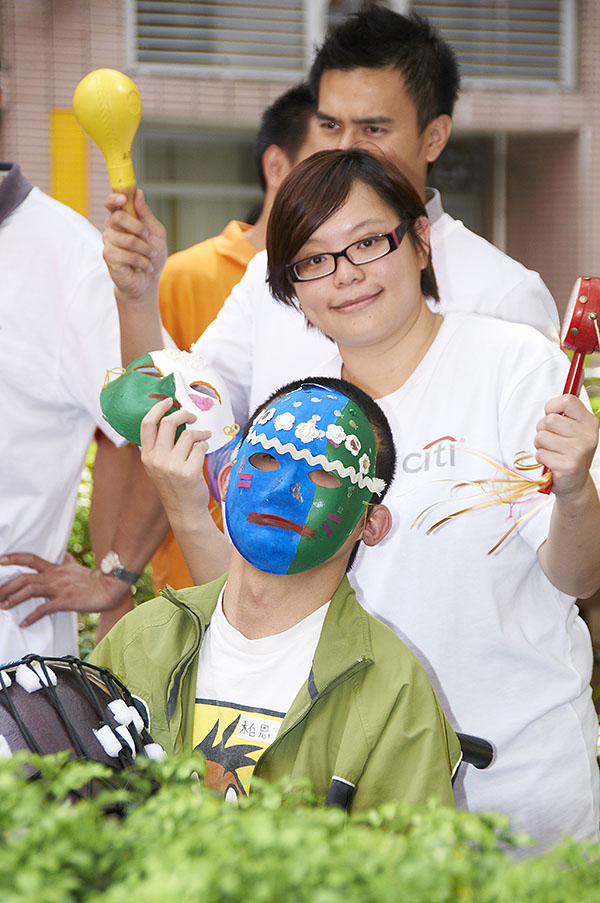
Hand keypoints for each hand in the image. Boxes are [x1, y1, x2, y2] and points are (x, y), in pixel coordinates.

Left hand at [0, 552, 130, 627]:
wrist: (110, 586)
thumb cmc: (95, 579)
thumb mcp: (78, 567)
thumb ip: (68, 562)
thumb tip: (65, 555)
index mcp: (56, 568)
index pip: (30, 559)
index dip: (13, 558)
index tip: (0, 560)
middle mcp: (54, 576)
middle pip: (24, 577)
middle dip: (6, 586)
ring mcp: (58, 588)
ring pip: (30, 589)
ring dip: (14, 598)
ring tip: (3, 606)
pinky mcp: (65, 600)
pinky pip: (44, 608)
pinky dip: (32, 616)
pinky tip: (24, 622)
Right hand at [102, 189, 166, 301]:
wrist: (148, 280)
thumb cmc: (151, 255)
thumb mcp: (156, 232)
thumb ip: (146, 214)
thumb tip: (139, 193)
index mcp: (122, 219)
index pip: (112, 203)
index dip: (115, 198)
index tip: (124, 198)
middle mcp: (111, 229)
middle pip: (118, 217)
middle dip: (138, 227)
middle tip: (147, 237)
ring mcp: (109, 243)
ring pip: (128, 239)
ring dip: (145, 249)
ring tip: (150, 255)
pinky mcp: (109, 257)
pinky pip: (129, 255)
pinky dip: (143, 261)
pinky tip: (145, 266)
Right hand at [140, 399, 212, 530]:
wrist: (184, 511)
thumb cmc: (174, 486)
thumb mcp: (157, 467)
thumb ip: (160, 446)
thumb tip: (172, 418)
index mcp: (147, 456)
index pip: (147, 424)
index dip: (158, 408)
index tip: (169, 401)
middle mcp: (157, 460)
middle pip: (169, 423)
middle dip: (183, 414)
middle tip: (192, 416)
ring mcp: (172, 466)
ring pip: (189, 435)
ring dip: (200, 433)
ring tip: (204, 437)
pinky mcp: (189, 472)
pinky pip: (200, 447)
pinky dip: (204, 446)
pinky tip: (203, 452)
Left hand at [534, 394, 598, 497]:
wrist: (575, 484)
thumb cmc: (569, 453)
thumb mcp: (573, 431)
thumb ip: (564, 415)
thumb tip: (550, 407)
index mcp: (589, 422)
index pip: (567, 400)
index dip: (552, 407)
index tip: (551, 416)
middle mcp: (587, 436)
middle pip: (549, 420)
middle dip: (542, 430)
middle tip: (550, 440)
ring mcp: (579, 451)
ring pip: (541, 437)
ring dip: (540, 446)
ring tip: (551, 452)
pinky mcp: (568, 466)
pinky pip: (540, 454)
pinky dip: (541, 458)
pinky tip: (552, 463)